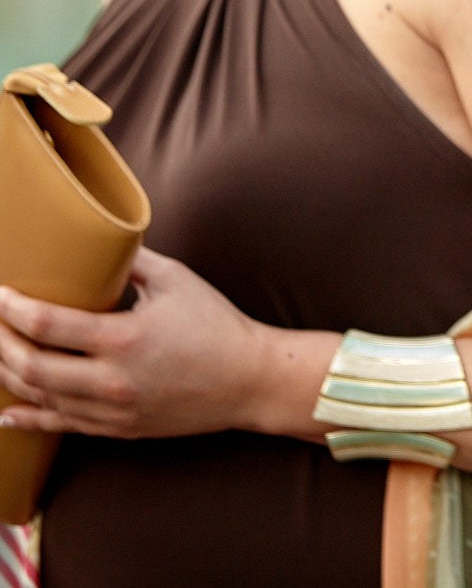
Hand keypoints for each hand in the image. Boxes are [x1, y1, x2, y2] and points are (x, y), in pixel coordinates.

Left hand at [0, 247, 275, 438]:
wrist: (250, 379)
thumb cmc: (217, 325)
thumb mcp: (177, 280)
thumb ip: (131, 262)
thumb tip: (97, 242)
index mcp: (125, 338)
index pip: (46, 325)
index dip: (11, 309)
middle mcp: (112, 379)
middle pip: (30, 367)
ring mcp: (113, 409)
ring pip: (39, 398)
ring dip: (8, 375)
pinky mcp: (118, 428)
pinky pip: (60, 426)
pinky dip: (27, 419)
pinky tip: (6, 413)